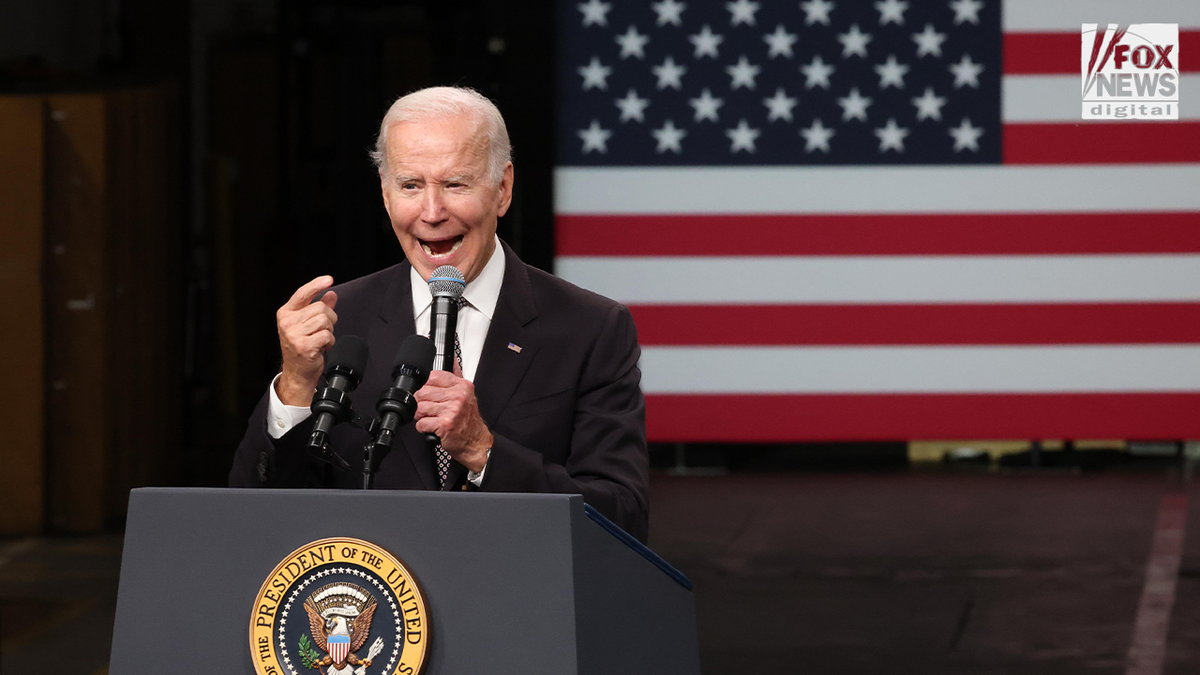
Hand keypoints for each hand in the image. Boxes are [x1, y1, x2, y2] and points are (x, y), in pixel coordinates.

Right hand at [275, 275, 337, 405]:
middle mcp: (287, 322)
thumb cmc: (302, 346)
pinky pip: (327, 336)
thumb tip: (331, 294)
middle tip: (322, 330)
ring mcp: (294, 334)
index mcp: (286, 313)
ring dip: (329, 331)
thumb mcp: (308, 324)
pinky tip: (321, 347)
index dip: (316, 285)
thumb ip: (320, 307)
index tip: (329, 280)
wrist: (297, 372)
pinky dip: (330, 342)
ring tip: (320, 339)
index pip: (302, 293)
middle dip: (329, 319)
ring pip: (325, 321)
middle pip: (321, 308)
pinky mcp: (304, 346)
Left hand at [413, 371, 492, 472]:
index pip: (433, 376)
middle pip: (423, 392)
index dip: (426, 386)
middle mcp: (458, 396)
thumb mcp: (467, 394)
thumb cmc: (469, 421)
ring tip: (431, 418)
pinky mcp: (445, 425)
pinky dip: (423, 427)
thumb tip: (451, 358)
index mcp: (462, 386)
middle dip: (421, 402)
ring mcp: (452, 410)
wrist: (476, 442)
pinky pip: (421, 423)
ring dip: (421, 416)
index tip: (429, 393)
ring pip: (420, 407)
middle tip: (429, 409)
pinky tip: (432, 427)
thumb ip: (456, 376)